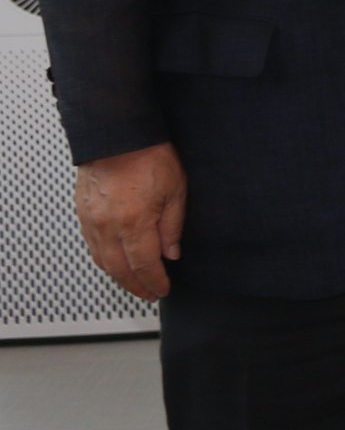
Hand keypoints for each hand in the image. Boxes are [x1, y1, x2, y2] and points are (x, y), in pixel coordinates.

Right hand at [75, 142, 186, 299]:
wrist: (118, 135)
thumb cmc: (149, 156)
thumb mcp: (176, 191)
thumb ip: (172, 226)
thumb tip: (171, 253)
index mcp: (134, 222)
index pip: (144, 265)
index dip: (154, 281)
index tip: (163, 289)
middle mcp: (108, 226)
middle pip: (120, 270)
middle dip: (136, 286)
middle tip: (150, 293)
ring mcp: (92, 221)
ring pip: (103, 261)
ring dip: (119, 276)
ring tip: (134, 283)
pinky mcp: (83, 214)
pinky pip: (92, 247)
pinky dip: (104, 260)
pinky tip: (115, 262)